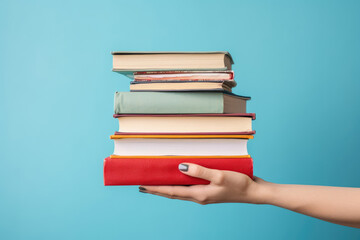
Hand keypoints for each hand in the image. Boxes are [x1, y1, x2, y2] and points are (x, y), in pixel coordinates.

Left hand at [139, 163, 265, 204]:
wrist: (254, 192)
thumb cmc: (239, 184)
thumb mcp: (219, 176)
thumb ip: (200, 171)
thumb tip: (181, 167)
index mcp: (199, 195)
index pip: (172, 191)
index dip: (156, 189)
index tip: (142, 186)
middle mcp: (199, 196)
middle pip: (173, 192)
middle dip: (157, 189)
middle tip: (143, 185)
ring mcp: (204, 193)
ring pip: (180, 190)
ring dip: (167, 186)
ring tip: (157, 181)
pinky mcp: (210, 189)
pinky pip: (190, 186)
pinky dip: (180, 183)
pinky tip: (180, 176)